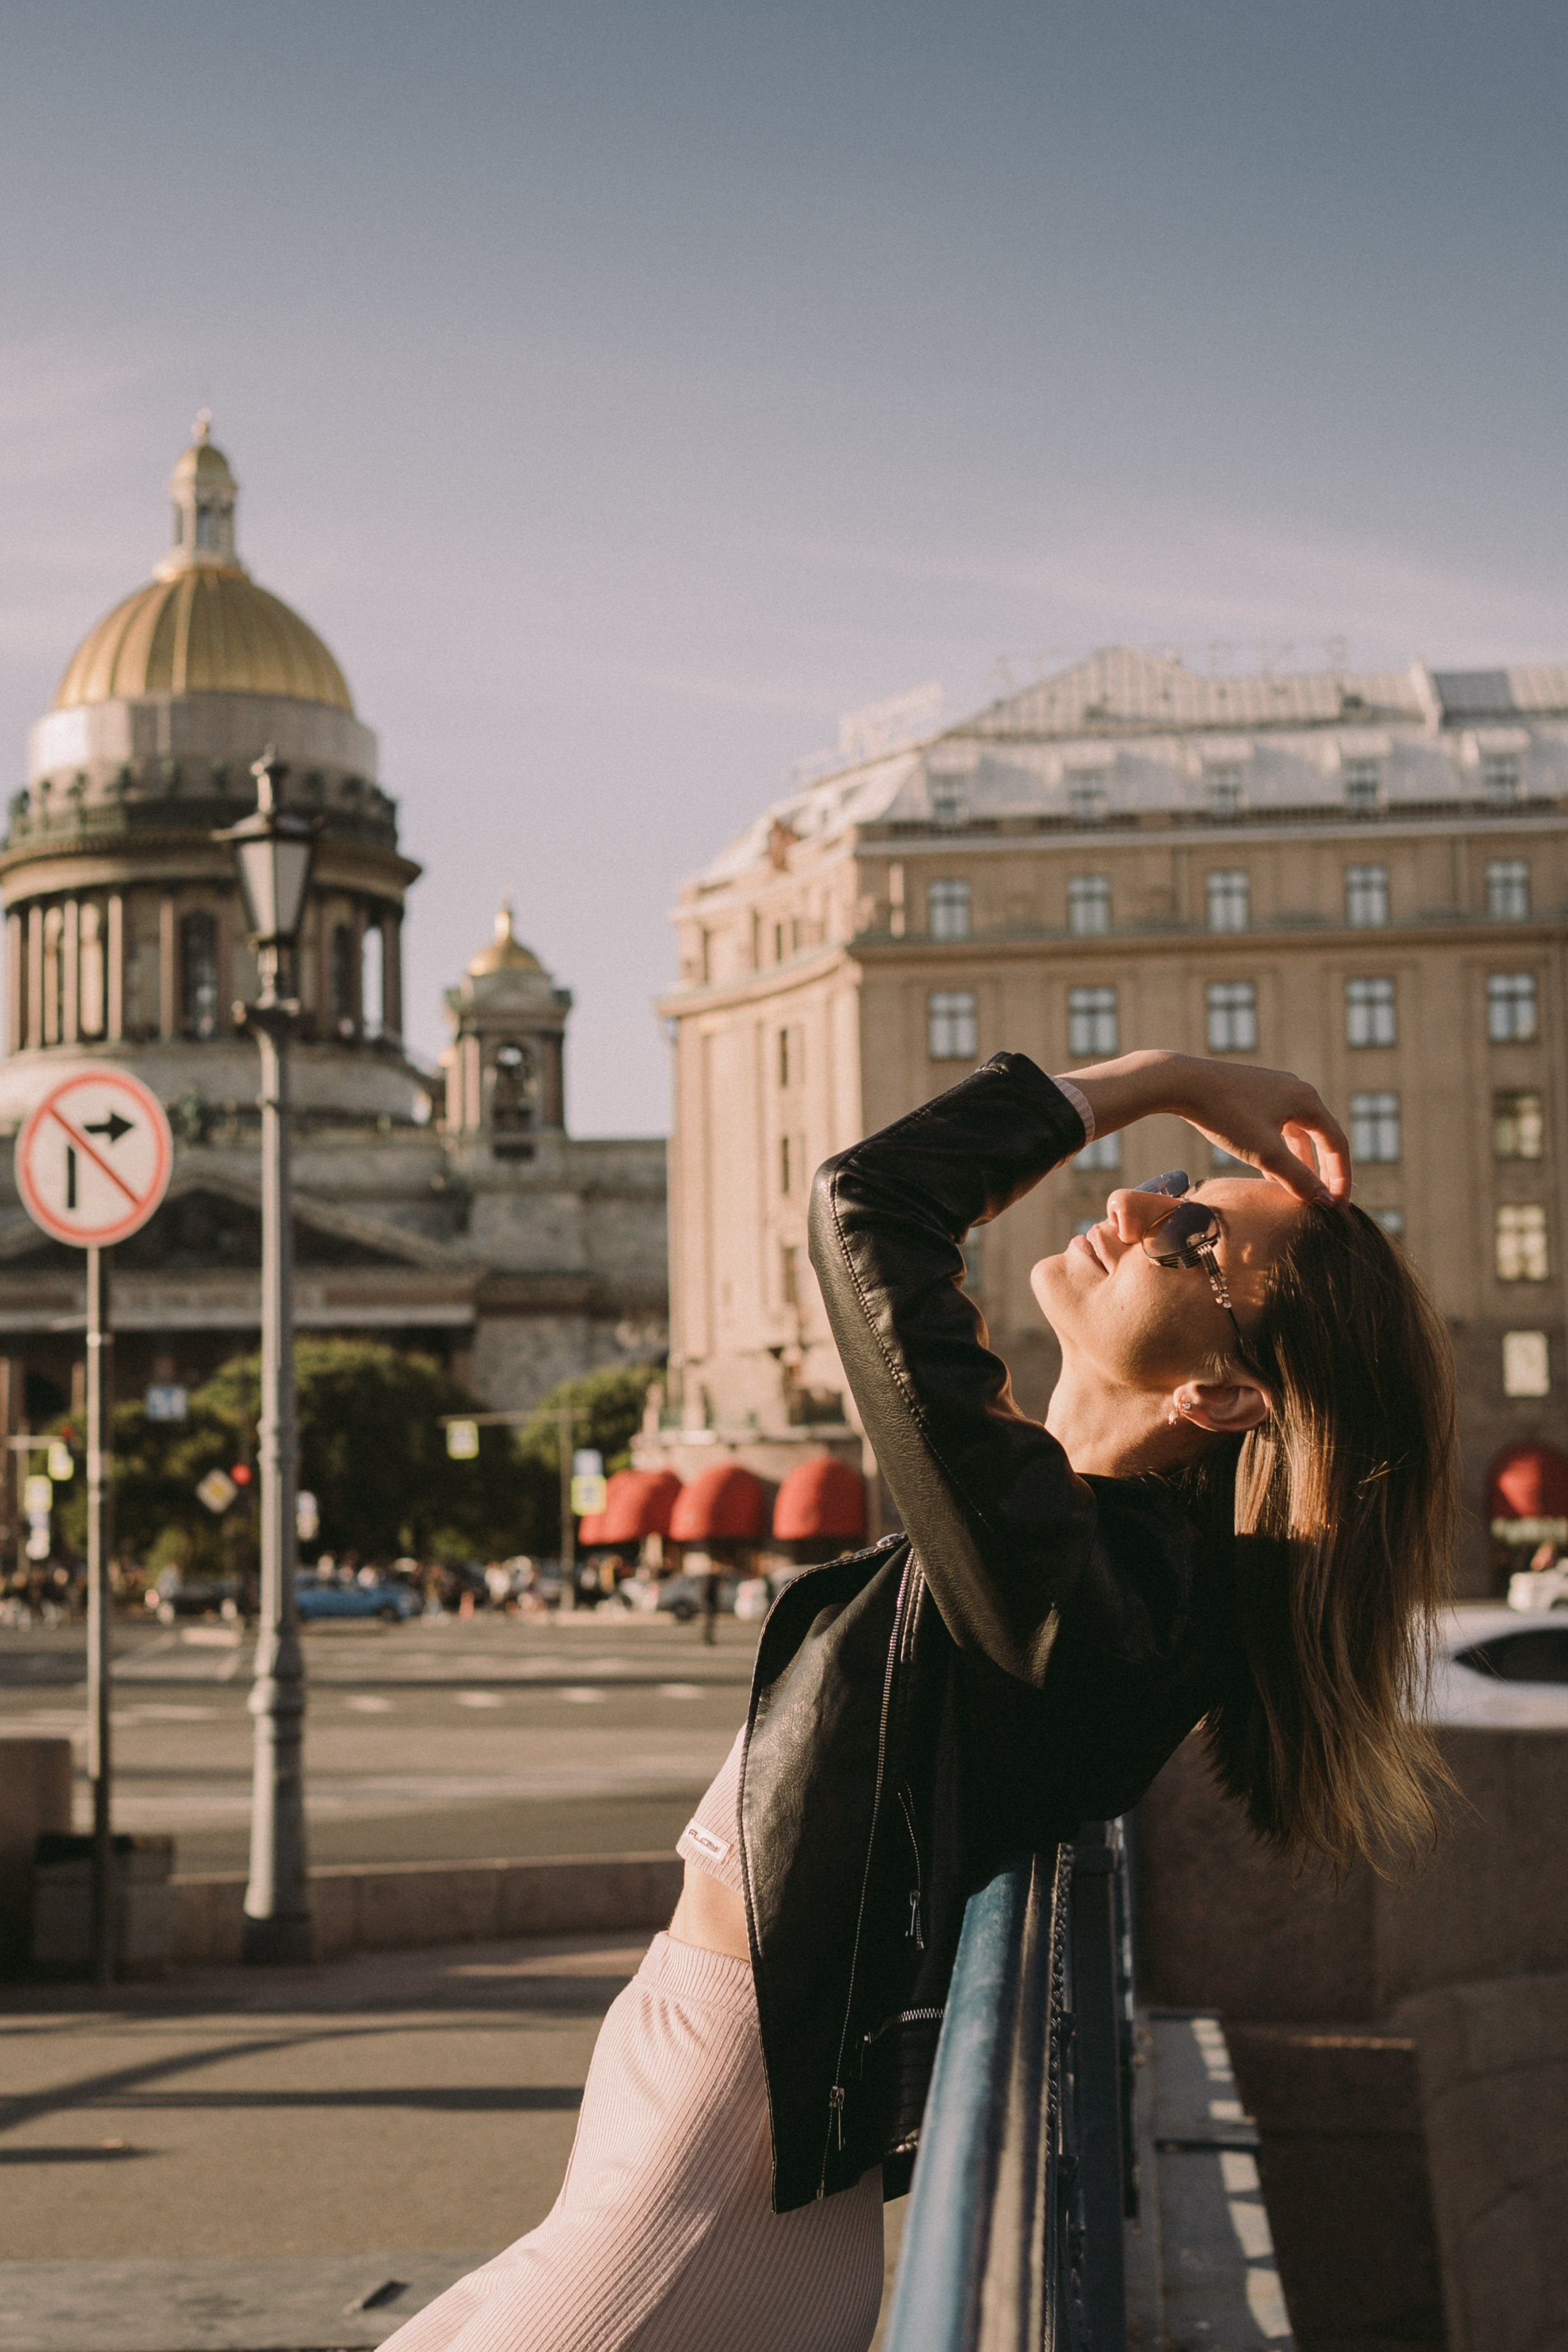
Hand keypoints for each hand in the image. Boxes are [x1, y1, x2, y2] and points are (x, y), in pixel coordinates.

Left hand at [1164, 1057, 1350, 1202]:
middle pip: (1321, 1137)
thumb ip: (1298, 1178)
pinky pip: (1276, 1126)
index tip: (1338, 1207)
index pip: (1337, 1144)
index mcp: (1307, 1100)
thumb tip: (1326, 1201)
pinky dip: (1279, 1150)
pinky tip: (1270, 1172)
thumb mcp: (1265, 1154)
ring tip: (1299, 1192)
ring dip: (1300, 1162)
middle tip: (1323, 1202)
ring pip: (1296, 1133)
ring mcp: (1273, 1088)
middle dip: (1323, 1172)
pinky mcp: (1252, 1092)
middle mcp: (1296, 1089)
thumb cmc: (1226, 1116)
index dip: (1341, 1178)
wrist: (1181, 1082)